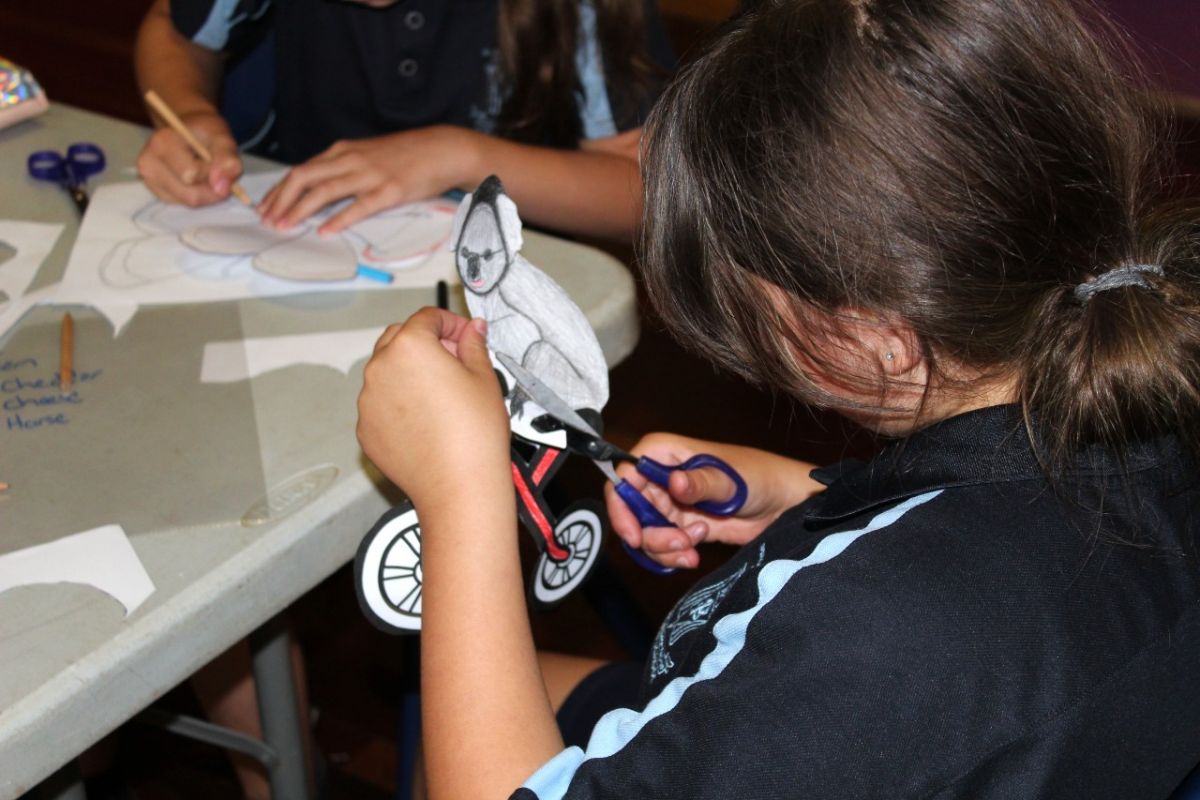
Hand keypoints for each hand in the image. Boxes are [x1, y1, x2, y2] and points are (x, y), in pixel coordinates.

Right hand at [136, 110, 241, 205]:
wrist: (186, 129)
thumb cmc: (204, 132)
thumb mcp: (222, 137)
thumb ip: (227, 159)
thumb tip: (221, 188)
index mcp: (162, 143)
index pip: (192, 174)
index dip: (213, 172)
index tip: (216, 158)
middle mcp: (148, 163)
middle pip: (191, 194)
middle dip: (211, 187)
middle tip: (215, 170)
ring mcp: (149, 180)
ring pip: (188, 202)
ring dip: (206, 192)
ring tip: (204, 172)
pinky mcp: (156, 191)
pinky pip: (184, 204)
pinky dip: (197, 195)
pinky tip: (194, 179)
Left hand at [257, 126, 477, 233]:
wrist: (442, 149)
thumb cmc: (407, 155)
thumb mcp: (368, 155)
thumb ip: (344, 168)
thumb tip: (322, 188)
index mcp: (343, 152)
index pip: (301, 170)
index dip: (279, 190)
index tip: (266, 207)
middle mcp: (350, 160)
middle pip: (303, 178)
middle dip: (280, 200)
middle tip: (267, 220)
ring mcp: (368, 175)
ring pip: (323, 192)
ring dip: (299, 211)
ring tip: (284, 226)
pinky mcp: (388, 191)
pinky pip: (357, 207)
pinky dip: (338, 220)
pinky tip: (325, 231)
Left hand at [357, 308, 510, 517]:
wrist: (457, 486)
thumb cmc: (475, 432)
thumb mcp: (484, 378)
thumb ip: (473, 344)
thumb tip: (472, 329)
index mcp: (409, 346)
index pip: (427, 317)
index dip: (451, 323)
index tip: (466, 337)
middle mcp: (379, 368)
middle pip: (399, 339)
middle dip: (425, 343)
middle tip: (454, 362)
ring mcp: (367, 400)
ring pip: (387, 372)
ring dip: (409, 373)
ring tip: (441, 397)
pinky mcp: (365, 429)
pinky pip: (381, 404)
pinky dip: (399, 404)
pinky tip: (426, 422)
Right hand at [605, 434, 824, 569]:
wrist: (784, 505)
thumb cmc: (760, 476)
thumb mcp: (730, 480)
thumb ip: (701, 483)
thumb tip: (675, 481)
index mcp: (665, 453)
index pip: (624, 474)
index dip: (621, 503)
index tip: (634, 532)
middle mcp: (661, 478)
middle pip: (630, 510)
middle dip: (648, 534)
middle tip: (678, 543)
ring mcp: (670, 504)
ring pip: (645, 532)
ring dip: (663, 547)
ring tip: (692, 548)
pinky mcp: (681, 526)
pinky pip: (662, 546)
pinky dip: (672, 555)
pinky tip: (693, 554)